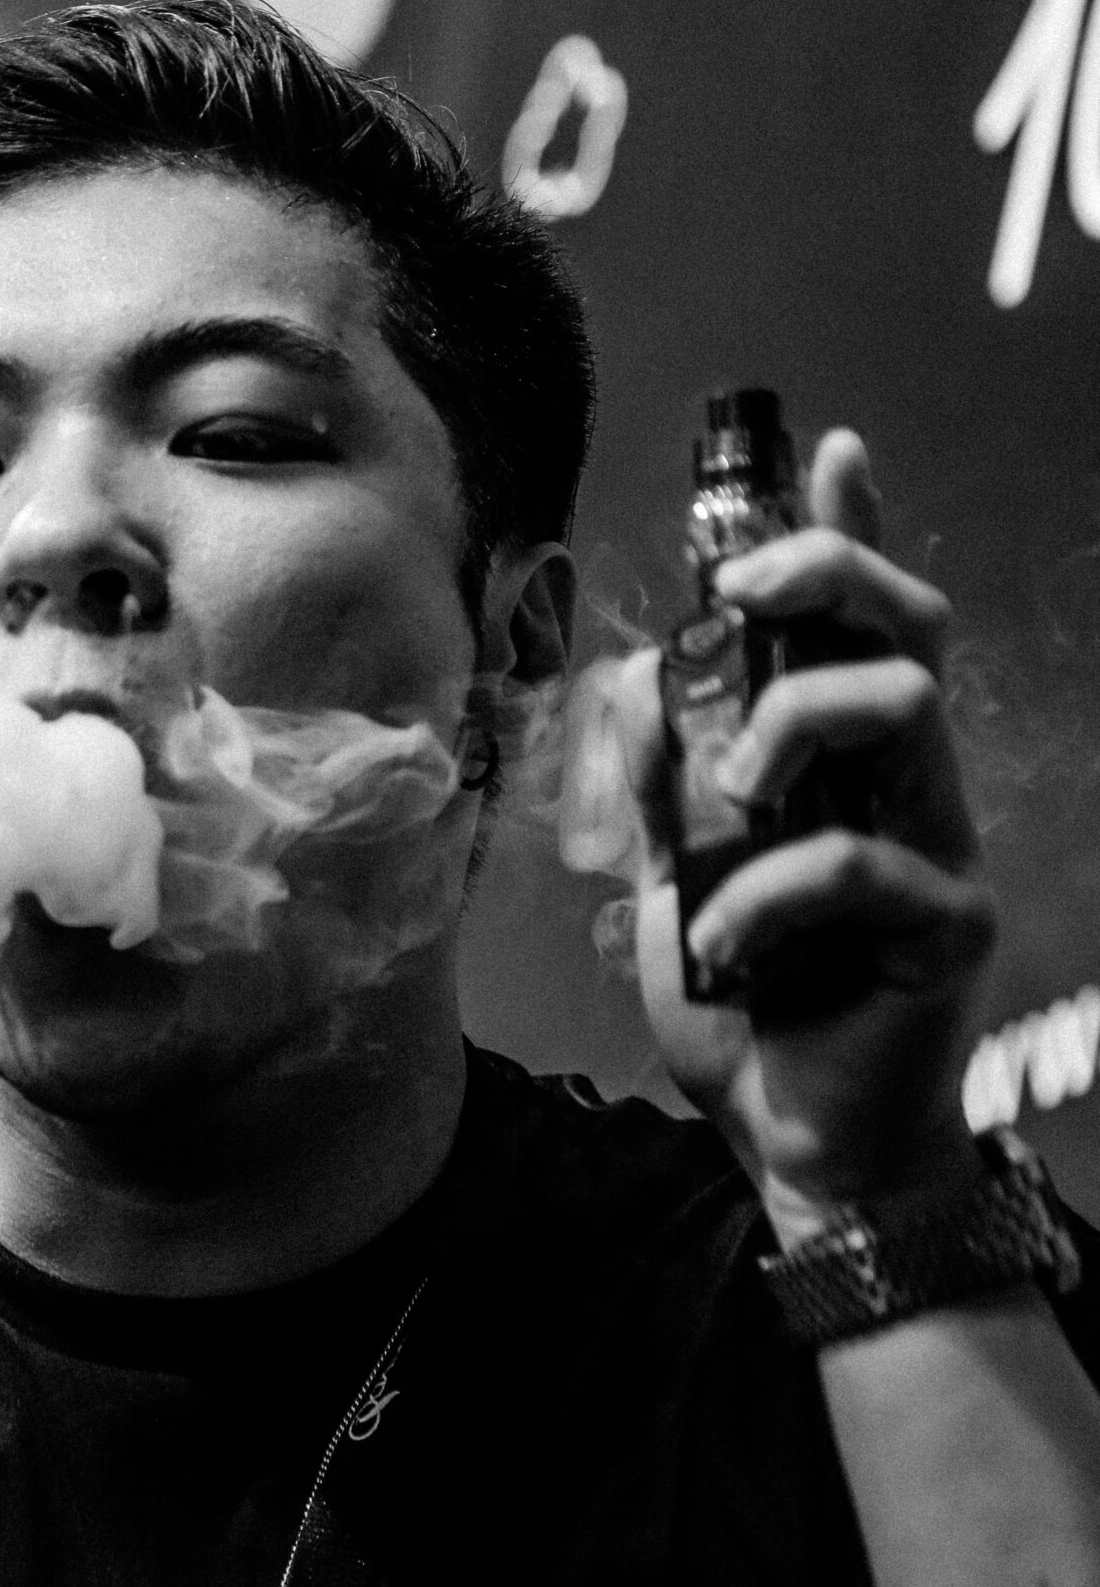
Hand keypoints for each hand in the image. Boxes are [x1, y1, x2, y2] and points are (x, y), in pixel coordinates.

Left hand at [614, 429, 993, 1236]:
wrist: (796, 1137)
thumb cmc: (750, 1001)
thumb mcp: (675, 875)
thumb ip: (662, 783)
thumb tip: (641, 683)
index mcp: (837, 761)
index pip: (858, 622)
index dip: (852, 530)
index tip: (830, 449)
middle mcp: (900, 784)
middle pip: (907, 628)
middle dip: (826, 575)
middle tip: (739, 592)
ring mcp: (935, 845)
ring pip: (902, 709)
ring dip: (788, 731)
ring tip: (730, 799)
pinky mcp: (945, 923)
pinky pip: (857, 863)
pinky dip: (766, 897)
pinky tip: (730, 947)